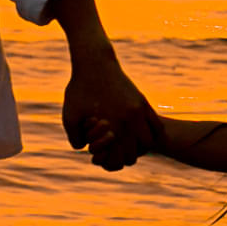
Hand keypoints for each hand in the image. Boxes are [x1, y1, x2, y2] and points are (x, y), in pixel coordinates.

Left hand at [62, 34, 155, 161]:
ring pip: (150, 140)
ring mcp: (139, 110)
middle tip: (116, 151)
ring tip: (128, 143)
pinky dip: (151, 133)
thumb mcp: (70, 115)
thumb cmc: (79, 89)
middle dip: (127, 155)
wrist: (94, 63)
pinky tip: (139, 131)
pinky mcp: (143, 101)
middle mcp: (130, 119)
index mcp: (113, 125)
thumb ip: (74, 138)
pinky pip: (156, 125)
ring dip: (141, 145)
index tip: (107, 156)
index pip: (123, 158)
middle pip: (137, 152)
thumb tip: (84, 150)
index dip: (115, 162)